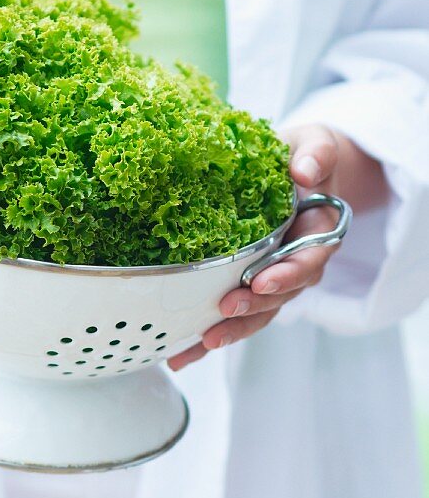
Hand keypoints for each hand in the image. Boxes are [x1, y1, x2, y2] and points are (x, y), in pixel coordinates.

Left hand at [168, 124, 387, 369]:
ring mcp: (273, 279)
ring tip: (201, 342)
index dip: (286, 275)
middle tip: (224, 311)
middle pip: (280, 296)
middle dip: (253, 307)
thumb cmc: (303, 156)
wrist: (296, 168)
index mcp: (318, 233)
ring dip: (230, 331)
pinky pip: (232, 315)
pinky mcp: (248, 285)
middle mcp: (298, 263)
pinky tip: (179, 353)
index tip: (261, 279)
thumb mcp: (316, 144)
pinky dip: (206, 336)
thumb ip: (317, 155)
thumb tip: (304, 172)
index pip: (308, 260)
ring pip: (256, 314)